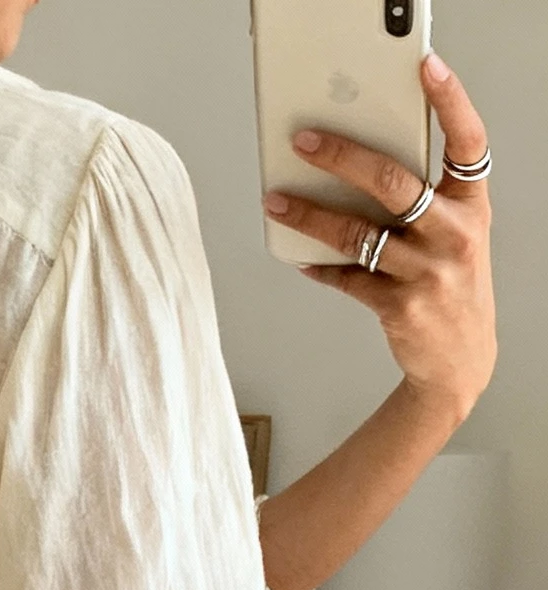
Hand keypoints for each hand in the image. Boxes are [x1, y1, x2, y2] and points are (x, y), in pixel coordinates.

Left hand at [264, 54, 495, 430]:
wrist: (460, 362)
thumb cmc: (451, 283)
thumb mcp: (455, 234)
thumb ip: (424, 199)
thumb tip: (356, 165)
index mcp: (472, 205)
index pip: (468, 141)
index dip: (450, 100)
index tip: (425, 67)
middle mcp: (455, 234)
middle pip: (393, 181)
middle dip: (341, 156)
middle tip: (303, 141)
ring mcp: (429, 272)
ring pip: (358, 233)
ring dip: (310, 215)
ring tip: (277, 201)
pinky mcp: (401, 308)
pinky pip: (349, 279)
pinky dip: (322, 267)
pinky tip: (301, 256)